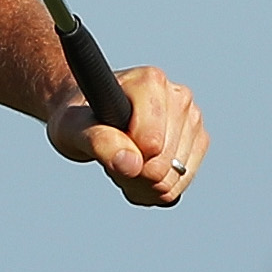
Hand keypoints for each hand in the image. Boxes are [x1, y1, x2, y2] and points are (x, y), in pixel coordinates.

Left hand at [49, 63, 204, 205]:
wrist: (87, 118)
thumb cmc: (79, 119)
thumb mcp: (73, 129)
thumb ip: (100, 143)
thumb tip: (132, 165)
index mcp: (150, 82)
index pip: (151, 144)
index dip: (125, 154)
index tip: (108, 141)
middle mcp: (178, 96)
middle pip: (163, 165)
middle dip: (133, 172)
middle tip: (112, 154)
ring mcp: (192, 119)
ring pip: (173, 179)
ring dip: (142, 182)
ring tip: (124, 158)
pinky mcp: (198, 140)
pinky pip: (180, 185)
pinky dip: (155, 189)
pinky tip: (139, 168)